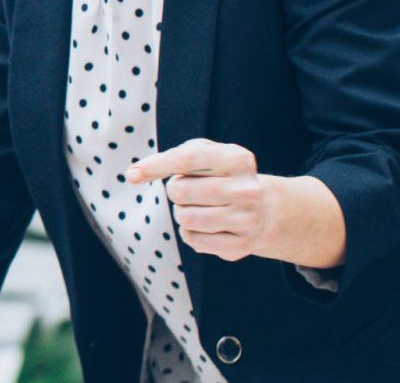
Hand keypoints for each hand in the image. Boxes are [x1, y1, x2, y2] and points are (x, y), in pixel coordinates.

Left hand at [124, 138, 345, 268]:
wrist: (267, 210)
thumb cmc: (224, 177)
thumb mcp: (209, 155)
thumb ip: (175, 157)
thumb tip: (135, 174)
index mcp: (239, 159)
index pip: (187, 160)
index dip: (155, 166)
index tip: (132, 175)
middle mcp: (247, 189)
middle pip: (181, 192)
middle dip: (175, 192)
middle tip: (190, 191)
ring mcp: (247, 219)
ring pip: (185, 218)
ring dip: (182, 214)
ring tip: (199, 208)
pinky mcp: (242, 245)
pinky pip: (194, 240)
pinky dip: (191, 233)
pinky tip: (207, 226)